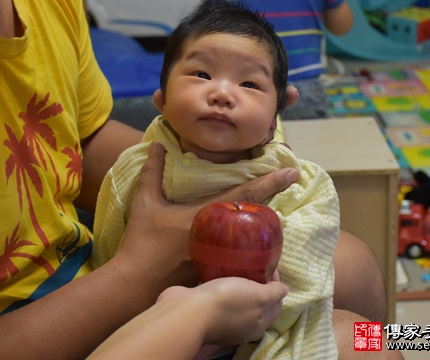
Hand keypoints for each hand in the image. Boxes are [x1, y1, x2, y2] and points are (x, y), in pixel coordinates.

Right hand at [116, 143, 298, 300]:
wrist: (135, 283)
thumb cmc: (142, 242)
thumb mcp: (145, 203)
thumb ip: (152, 172)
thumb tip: (156, 146)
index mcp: (207, 214)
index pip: (247, 194)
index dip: (271, 181)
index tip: (293, 171)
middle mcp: (221, 236)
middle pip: (258, 217)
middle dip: (276, 201)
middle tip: (289, 185)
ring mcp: (223, 258)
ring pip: (254, 240)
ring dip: (266, 227)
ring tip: (276, 215)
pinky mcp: (220, 274)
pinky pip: (244, 260)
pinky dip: (253, 250)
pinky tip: (259, 246)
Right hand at [158, 273, 287, 345]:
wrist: (187, 311)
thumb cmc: (228, 302)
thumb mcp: (258, 296)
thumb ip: (274, 293)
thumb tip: (285, 290)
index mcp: (258, 324)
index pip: (276, 304)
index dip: (276, 284)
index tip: (269, 265)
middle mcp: (241, 325)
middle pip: (256, 302)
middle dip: (258, 283)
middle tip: (254, 262)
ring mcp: (222, 318)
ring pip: (236, 298)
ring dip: (238, 282)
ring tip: (237, 263)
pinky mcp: (205, 309)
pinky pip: (217, 294)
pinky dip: (220, 283)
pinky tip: (218, 270)